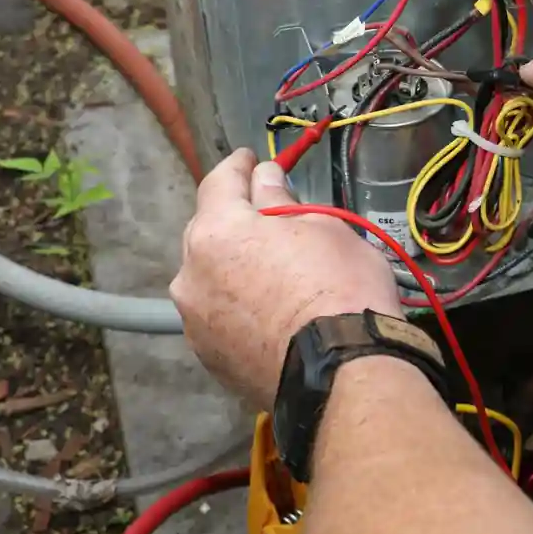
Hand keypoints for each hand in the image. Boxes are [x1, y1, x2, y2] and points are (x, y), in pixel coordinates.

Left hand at [172, 149, 400, 406]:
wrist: (341, 373)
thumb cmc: (340, 288)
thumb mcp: (323, 227)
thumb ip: (282, 201)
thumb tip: (265, 180)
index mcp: (216, 232)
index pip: (220, 182)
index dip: (240, 166)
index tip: (251, 160)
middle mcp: (191, 274)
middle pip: (207, 231)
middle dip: (234, 219)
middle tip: (266, 216)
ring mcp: (195, 321)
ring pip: (209, 277)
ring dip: (232, 266)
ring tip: (270, 270)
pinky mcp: (209, 358)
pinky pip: (219, 316)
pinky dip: (236, 305)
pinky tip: (268, 310)